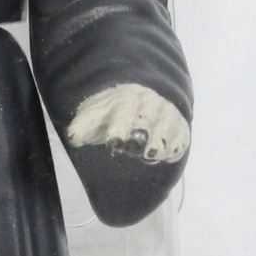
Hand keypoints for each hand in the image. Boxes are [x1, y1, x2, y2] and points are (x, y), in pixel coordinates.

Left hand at [65, 83, 189, 164]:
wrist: (138, 102)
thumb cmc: (111, 115)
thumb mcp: (93, 118)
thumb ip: (82, 127)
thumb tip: (74, 136)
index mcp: (125, 98)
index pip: (124, 110)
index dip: (121, 126)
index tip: (115, 141)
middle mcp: (150, 103)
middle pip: (149, 117)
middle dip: (143, 134)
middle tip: (137, 150)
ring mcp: (167, 114)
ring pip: (169, 127)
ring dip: (160, 143)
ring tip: (149, 156)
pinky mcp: (180, 129)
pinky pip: (182, 139)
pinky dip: (175, 148)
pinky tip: (165, 156)